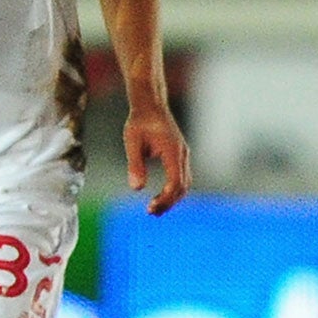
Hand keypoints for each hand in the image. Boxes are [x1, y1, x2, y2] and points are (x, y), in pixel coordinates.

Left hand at [124, 100, 190, 214]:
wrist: (151, 104)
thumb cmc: (140, 121)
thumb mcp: (132, 141)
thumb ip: (135, 164)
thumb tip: (136, 188)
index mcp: (173, 151)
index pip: (175, 182)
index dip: (165, 198)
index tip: (150, 207)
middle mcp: (183, 154)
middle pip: (183, 186)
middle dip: (169, 202)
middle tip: (151, 212)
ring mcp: (183, 155)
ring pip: (185, 184)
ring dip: (172, 198)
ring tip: (154, 209)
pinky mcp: (180, 156)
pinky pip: (182, 177)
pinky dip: (173, 190)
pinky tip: (160, 196)